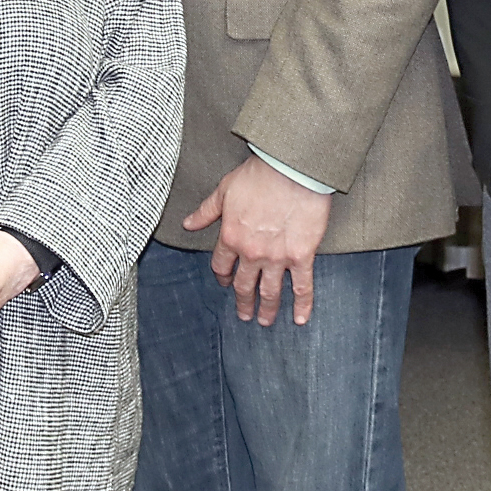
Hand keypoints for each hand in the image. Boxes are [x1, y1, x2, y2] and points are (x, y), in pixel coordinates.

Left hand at [182, 155, 331, 325]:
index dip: (223, 276)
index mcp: (230, 237)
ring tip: (265, 321)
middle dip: (243, 301)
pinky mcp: (301, 256)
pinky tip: (299, 319)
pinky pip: (302, 287)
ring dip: (267, 309)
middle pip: (244, 284)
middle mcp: (251, 252)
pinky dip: (302, 305)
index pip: (222, 266)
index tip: (226, 283)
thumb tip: (187, 223)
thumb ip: (206, 212)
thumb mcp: (224, 190)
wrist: (291, 169)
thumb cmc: (258, 175)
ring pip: (270, 291)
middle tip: (244, 314)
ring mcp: (277, 257)